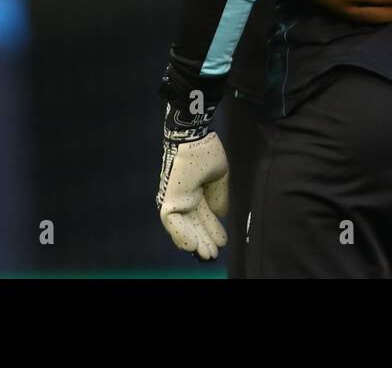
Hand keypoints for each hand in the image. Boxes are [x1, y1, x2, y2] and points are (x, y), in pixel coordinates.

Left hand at [156, 102, 228, 260]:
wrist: (194, 137)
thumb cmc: (206, 151)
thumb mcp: (218, 177)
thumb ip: (218, 196)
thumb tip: (222, 214)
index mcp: (197, 192)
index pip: (204, 216)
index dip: (213, 229)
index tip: (223, 243)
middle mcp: (185, 198)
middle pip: (194, 224)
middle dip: (204, 240)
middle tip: (213, 255)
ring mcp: (176, 198)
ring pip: (183, 227)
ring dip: (195, 241)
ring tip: (205, 254)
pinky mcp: (169, 198)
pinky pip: (172, 222)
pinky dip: (180, 234)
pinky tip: (191, 246)